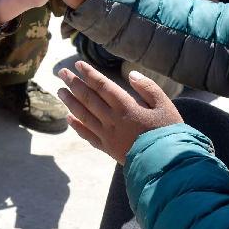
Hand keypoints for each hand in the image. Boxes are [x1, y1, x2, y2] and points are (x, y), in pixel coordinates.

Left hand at [57, 61, 183, 163]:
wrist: (167, 164)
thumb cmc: (168, 132)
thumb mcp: (165, 105)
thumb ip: (148, 88)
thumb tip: (131, 75)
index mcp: (126, 107)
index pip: (102, 86)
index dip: (89, 74)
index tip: (78, 64)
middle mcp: (112, 120)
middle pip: (88, 98)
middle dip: (74, 84)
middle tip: (62, 72)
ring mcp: (108, 135)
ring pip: (83, 115)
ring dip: (70, 102)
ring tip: (59, 91)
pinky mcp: (108, 149)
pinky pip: (88, 135)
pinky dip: (77, 126)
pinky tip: (69, 118)